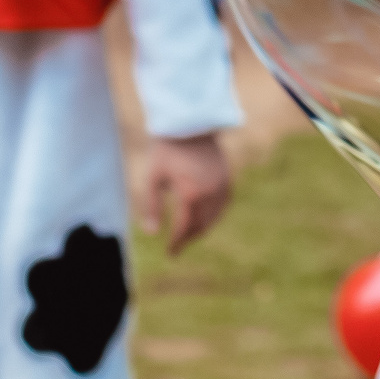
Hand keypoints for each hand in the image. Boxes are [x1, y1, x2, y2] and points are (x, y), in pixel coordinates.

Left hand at [143, 133, 232, 253]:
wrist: (189, 125)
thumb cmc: (166, 151)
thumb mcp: (153, 178)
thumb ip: (152, 206)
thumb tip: (152, 233)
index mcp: (190, 194)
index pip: (185, 228)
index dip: (177, 243)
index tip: (170, 253)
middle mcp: (210, 192)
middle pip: (201, 226)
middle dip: (189, 238)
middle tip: (178, 247)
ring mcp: (221, 185)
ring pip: (214, 218)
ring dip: (202, 229)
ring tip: (189, 236)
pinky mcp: (227, 179)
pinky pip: (223, 205)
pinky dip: (214, 216)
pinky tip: (204, 218)